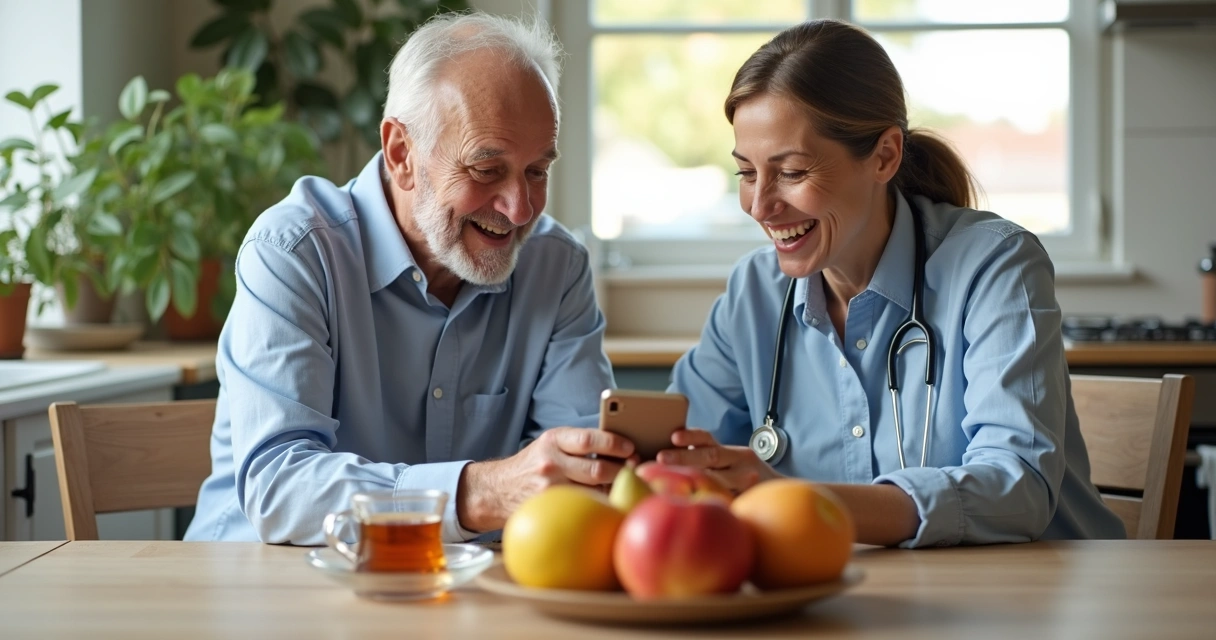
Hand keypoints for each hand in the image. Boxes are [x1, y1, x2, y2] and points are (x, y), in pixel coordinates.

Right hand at [456, 427, 634, 531]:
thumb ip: (578, 444)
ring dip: (616, 488)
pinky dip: (600, 503)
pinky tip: (610, 502)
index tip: (630, 447)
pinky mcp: (550, 508)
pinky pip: (584, 505)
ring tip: (628, 485)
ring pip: (595, 490)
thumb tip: (620, 448)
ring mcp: (550, 488)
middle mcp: (550, 463)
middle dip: (623, 469)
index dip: (615, 443)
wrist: (497, 489)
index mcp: (553, 441)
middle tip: (636, 469)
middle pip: (597, 468)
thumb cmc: (533, 464)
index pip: (589, 439)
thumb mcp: (550, 444)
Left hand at [656, 429, 781, 493]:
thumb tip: (665, 459)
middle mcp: (740, 463)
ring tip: (669, 482)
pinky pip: (727, 500)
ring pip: (717, 480)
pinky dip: (710, 502)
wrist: (781, 493)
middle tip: (660, 458)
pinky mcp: (749, 499)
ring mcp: (746, 482)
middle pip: (710, 457)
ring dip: (692, 480)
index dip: (691, 437)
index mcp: (731, 451)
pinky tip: (695, 506)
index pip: (708, 440)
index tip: (674, 437)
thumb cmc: (744, 479)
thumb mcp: (731, 463)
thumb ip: (707, 460)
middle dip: (684, 457)